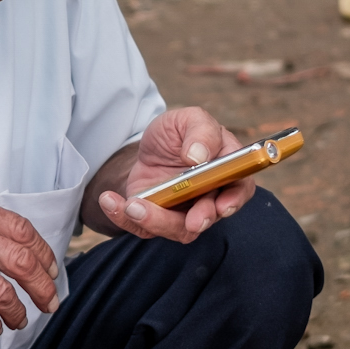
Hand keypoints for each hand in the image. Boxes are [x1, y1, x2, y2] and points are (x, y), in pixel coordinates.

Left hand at [94, 107, 254, 243]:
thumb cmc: (177, 132)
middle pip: (208, 217)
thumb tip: (199, 156)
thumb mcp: (187, 119)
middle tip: (189, 221)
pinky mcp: (157, 218)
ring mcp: (183, 212)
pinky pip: (143, 227)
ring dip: (154, 220)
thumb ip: (200, 131)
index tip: (221, 206)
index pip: (240, 190)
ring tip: (131, 203)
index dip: (234, 200)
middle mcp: (209, 198)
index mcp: (226, 172)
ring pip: (176, 229)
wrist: (148, 146)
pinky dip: (124, 217)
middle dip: (196, 220)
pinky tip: (109, 200)